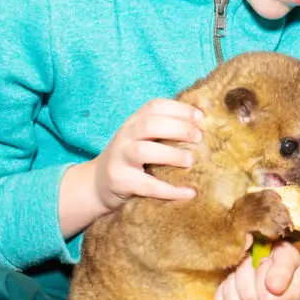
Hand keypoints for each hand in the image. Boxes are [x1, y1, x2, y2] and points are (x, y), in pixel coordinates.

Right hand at [60, 99, 202, 235]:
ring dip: (171, 155)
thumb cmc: (130, 159)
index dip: (179, 109)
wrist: (97, 185)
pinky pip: (148, 186)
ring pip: (143, 151)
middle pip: (149, 125)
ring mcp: (120, 158)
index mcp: (133, 122)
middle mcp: (125, 136)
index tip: (200, 117)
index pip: (155, 107)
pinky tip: (190, 192)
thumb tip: (203, 121)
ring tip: (190, 160)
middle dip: (178, 128)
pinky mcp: (121, 182)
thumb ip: (164, 129)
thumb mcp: (141, 138)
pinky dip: (170, 190)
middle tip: (199, 138)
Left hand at [214, 239, 299, 299]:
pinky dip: (224, 288)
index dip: (261, 274)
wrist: (272, 261)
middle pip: (248, 299)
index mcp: (292, 299)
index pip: (268, 298)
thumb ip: (283, 269)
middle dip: (245, 273)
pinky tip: (235, 280)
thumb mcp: (287, 255)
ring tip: (243, 271)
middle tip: (252, 261)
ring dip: (233, 281)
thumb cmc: (280, 257)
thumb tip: (273, 288)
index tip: (265, 260)